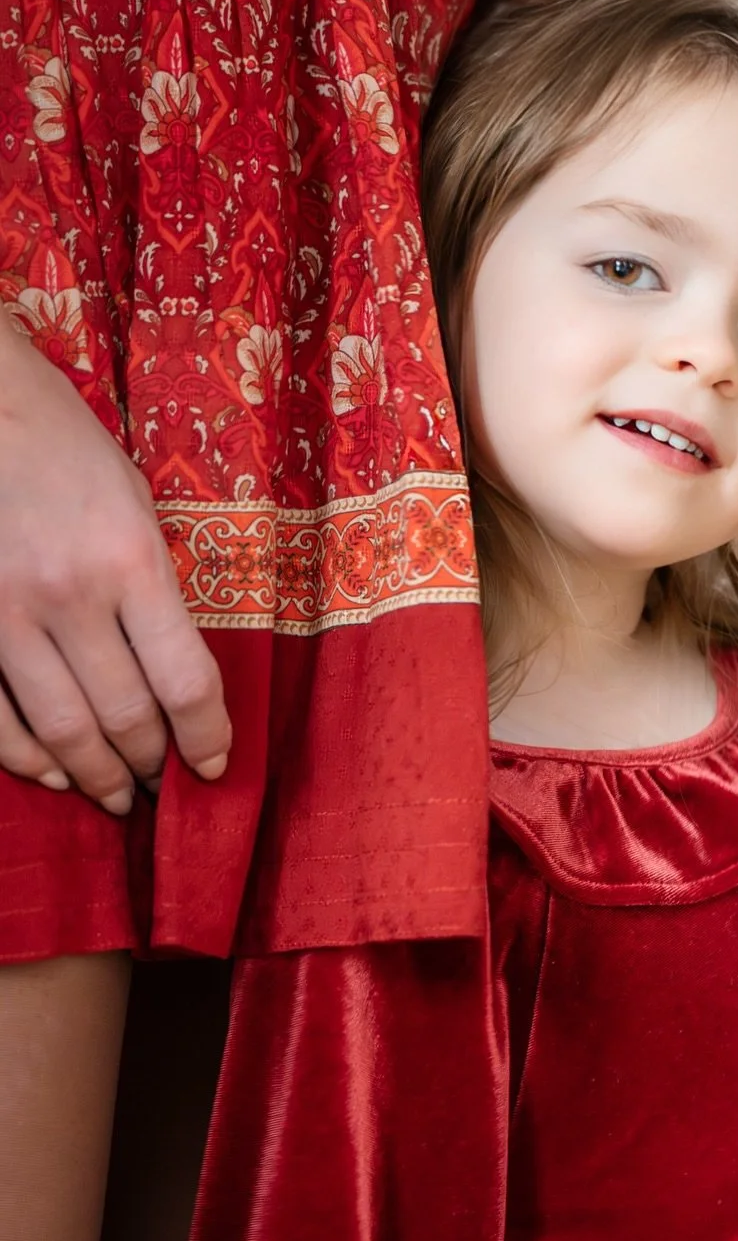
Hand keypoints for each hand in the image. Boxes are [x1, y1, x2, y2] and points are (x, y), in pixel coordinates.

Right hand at [0, 318, 230, 810]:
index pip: (184, 680)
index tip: (213, 764)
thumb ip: (151, 585)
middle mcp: (70, 595)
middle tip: (163, 784)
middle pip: (126, 715)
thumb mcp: (133, 502)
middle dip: (152, 762)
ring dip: (96, 774)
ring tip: (117, 795)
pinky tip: (53, 772)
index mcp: (130, 559)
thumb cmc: (64, 446)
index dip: (206, 737)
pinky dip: (27, 756)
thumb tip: (171, 668)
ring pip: (61, 728)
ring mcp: (5, 613)